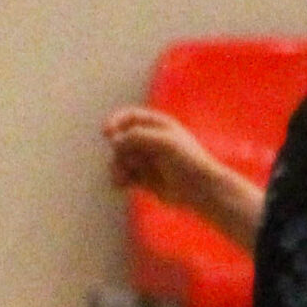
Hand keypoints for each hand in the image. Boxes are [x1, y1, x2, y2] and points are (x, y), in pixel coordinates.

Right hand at [102, 106, 220, 209]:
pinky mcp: (143, 179)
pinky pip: (123, 176)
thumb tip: (114, 141)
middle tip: (130, 162)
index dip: (116, 121)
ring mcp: (146, 160)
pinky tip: (121, 186)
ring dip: (118, 167)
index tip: (106, 132)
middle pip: (121, 140)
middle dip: (120, 151)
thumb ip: (137, 137)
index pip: (130, 117)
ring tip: (123, 178)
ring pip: (119, 160)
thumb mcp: (164, 142)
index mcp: (158, 125)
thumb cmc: (186, 161)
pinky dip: (119, 180)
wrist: (200, 189)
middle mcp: (150, 141)